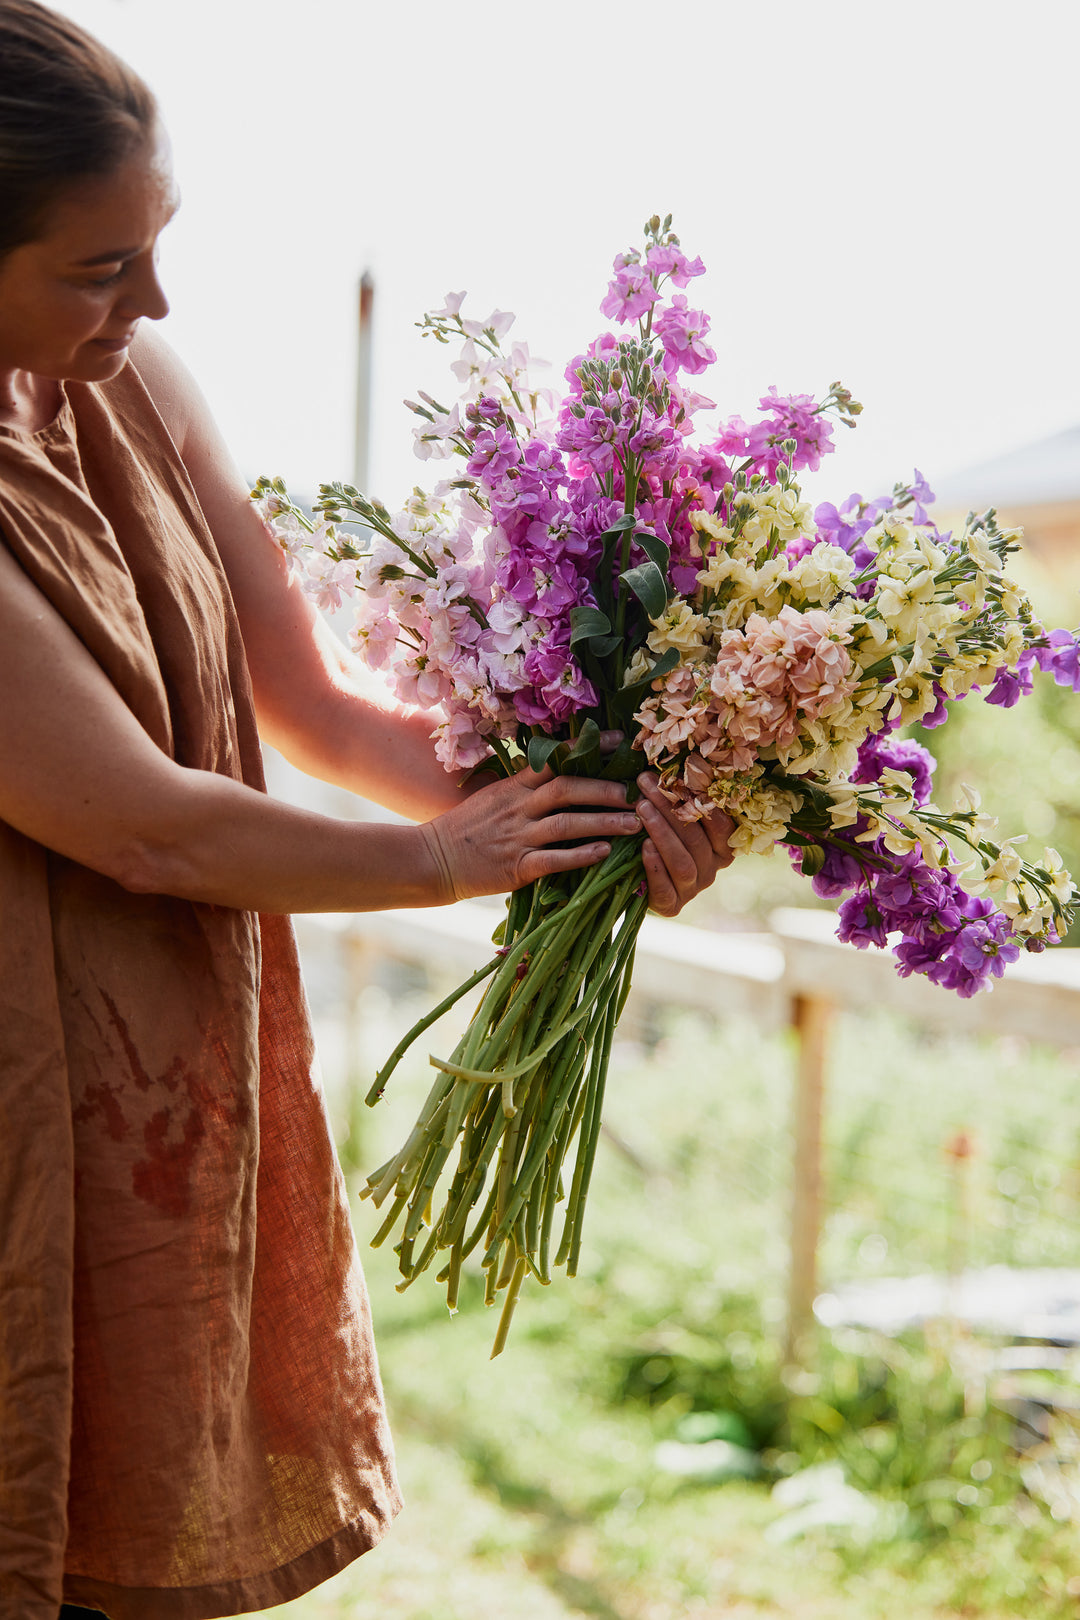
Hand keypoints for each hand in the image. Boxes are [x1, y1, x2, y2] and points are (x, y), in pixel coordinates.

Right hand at [421, 765, 641, 901]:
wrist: (433, 859)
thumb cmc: (466, 829)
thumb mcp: (493, 797)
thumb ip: (524, 787)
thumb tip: (559, 772)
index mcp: (514, 786)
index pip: (554, 760)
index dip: (588, 749)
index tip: (620, 741)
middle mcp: (518, 808)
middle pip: (567, 789)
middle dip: (605, 789)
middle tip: (635, 793)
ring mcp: (517, 837)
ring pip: (566, 824)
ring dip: (603, 823)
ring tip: (634, 824)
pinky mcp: (516, 867)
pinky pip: (553, 859)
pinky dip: (580, 856)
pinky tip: (604, 853)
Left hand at [635, 772, 734, 917]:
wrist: (639, 882)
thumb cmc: (659, 838)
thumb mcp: (674, 819)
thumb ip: (681, 800)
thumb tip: (672, 761)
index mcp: (722, 847)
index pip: (721, 823)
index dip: (699, 798)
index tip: (676, 775)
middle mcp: (712, 869)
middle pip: (696, 838)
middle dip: (670, 808)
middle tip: (647, 784)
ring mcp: (693, 889)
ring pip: (682, 861)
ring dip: (661, 832)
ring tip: (641, 809)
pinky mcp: (671, 905)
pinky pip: (665, 888)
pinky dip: (654, 866)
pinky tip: (643, 846)